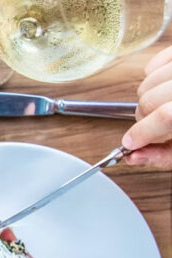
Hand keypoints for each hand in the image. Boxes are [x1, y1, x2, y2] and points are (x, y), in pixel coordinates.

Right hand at [122, 46, 171, 167]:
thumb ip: (164, 154)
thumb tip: (134, 156)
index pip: (165, 116)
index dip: (141, 133)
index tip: (130, 143)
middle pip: (150, 99)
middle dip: (143, 118)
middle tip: (151, 126)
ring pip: (147, 83)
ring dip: (146, 100)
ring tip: (161, 107)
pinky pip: (153, 64)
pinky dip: (150, 78)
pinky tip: (163, 89)